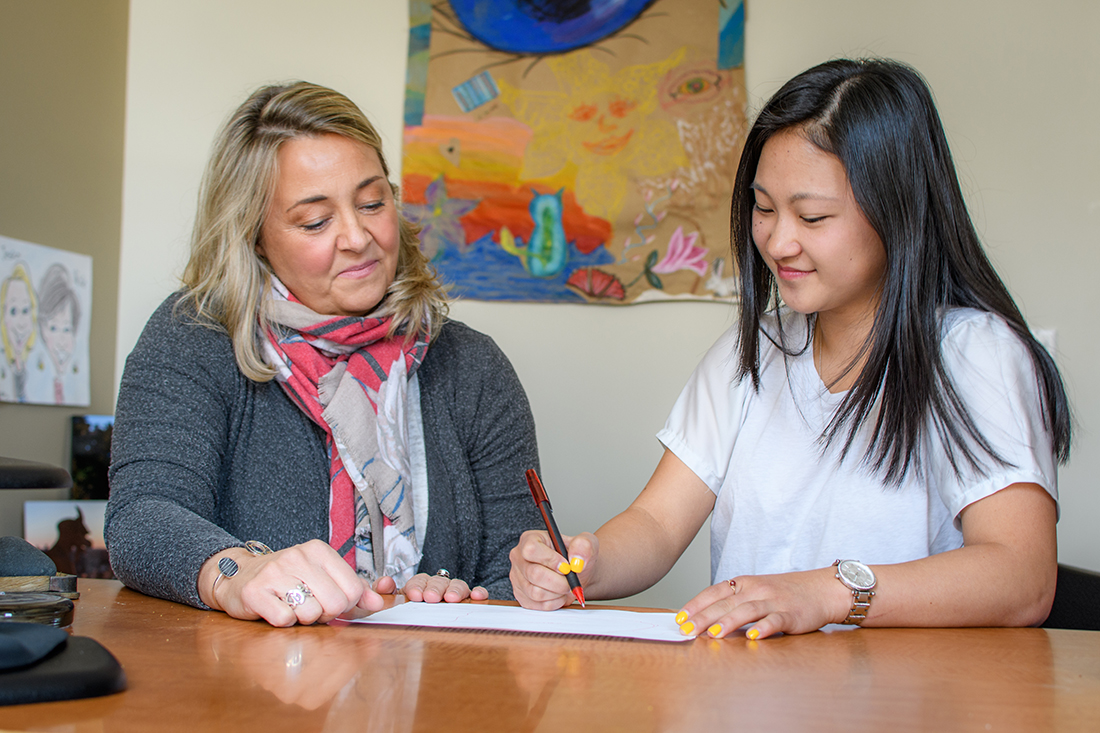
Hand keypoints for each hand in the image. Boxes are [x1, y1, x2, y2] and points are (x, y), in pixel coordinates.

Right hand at [203, 539, 384, 625]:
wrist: (239, 577)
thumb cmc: (286, 580)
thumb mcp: (322, 577)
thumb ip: (353, 589)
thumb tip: (379, 602)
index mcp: (319, 550)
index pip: (354, 588)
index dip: (347, 605)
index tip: (332, 602)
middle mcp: (298, 556)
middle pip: (336, 603)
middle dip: (327, 614)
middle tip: (311, 607)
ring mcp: (275, 573)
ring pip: (311, 613)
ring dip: (304, 619)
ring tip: (292, 607)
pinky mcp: (255, 592)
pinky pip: (285, 619)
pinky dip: (284, 622)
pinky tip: (276, 610)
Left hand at [384, 572, 487, 602]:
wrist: (421, 629)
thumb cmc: (408, 612)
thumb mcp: (393, 602)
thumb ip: (385, 591)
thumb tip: (385, 582)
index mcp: (420, 586)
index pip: (419, 580)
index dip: (417, 586)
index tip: (414, 595)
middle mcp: (438, 587)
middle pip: (438, 581)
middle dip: (435, 588)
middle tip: (431, 597)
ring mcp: (453, 593)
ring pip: (457, 585)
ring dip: (455, 589)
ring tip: (451, 598)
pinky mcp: (467, 601)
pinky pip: (474, 594)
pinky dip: (477, 592)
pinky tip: (477, 596)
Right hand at [509, 529, 596, 609]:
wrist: (576, 573)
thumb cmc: (576, 556)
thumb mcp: (586, 543)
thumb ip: (584, 545)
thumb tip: (576, 561)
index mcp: (530, 539)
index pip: (531, 549)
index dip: (550, 560)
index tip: (566, 567)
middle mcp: (519, 558)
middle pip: (534, 574)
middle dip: (559, 581)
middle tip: (570, 580)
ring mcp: (518, 578)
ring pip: (535, 592)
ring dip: (557, 593)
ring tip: (565, 586)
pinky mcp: (522, 596)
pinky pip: (537, 605)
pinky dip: (553, 603)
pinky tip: (558, 594)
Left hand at [674, 567, 849, 639]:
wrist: (822, 589)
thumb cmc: (785, 592)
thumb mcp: (756, 591)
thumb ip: (735, 602)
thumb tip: (707, 619)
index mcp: (745, 583)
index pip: (714, 592)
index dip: (696, 605)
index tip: (679, 618)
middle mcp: (757, 590)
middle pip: (726, 603)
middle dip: (704, 617)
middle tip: (687, 630)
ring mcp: (774, 601)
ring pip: (747, 611)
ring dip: (728, 622)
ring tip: (713, 634)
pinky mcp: (791, 614)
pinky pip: (775, 621)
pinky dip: (763, 628)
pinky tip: (753, 637)